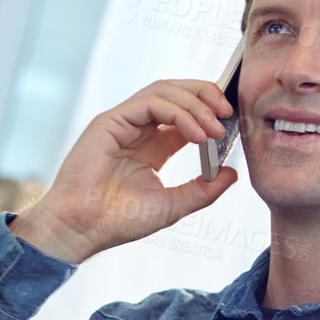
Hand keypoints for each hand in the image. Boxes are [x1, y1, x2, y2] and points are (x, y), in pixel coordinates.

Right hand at [9, 80, 240, 263]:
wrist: (84, 228)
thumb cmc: (120, 219)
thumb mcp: (175, 204)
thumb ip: (205, 189)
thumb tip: (233, 172)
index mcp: (154, 145)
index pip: (187, 113)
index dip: (212, 112)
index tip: (234, 123)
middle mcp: (139, 129)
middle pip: (177, 93)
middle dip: (206, 97)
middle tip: (229, 113)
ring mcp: (124, 122)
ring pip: (164, 90)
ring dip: (196, 104)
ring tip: (214, 129)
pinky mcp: (110, 121)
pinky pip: (149, 102)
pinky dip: (177, 112)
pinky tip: (195, 135)